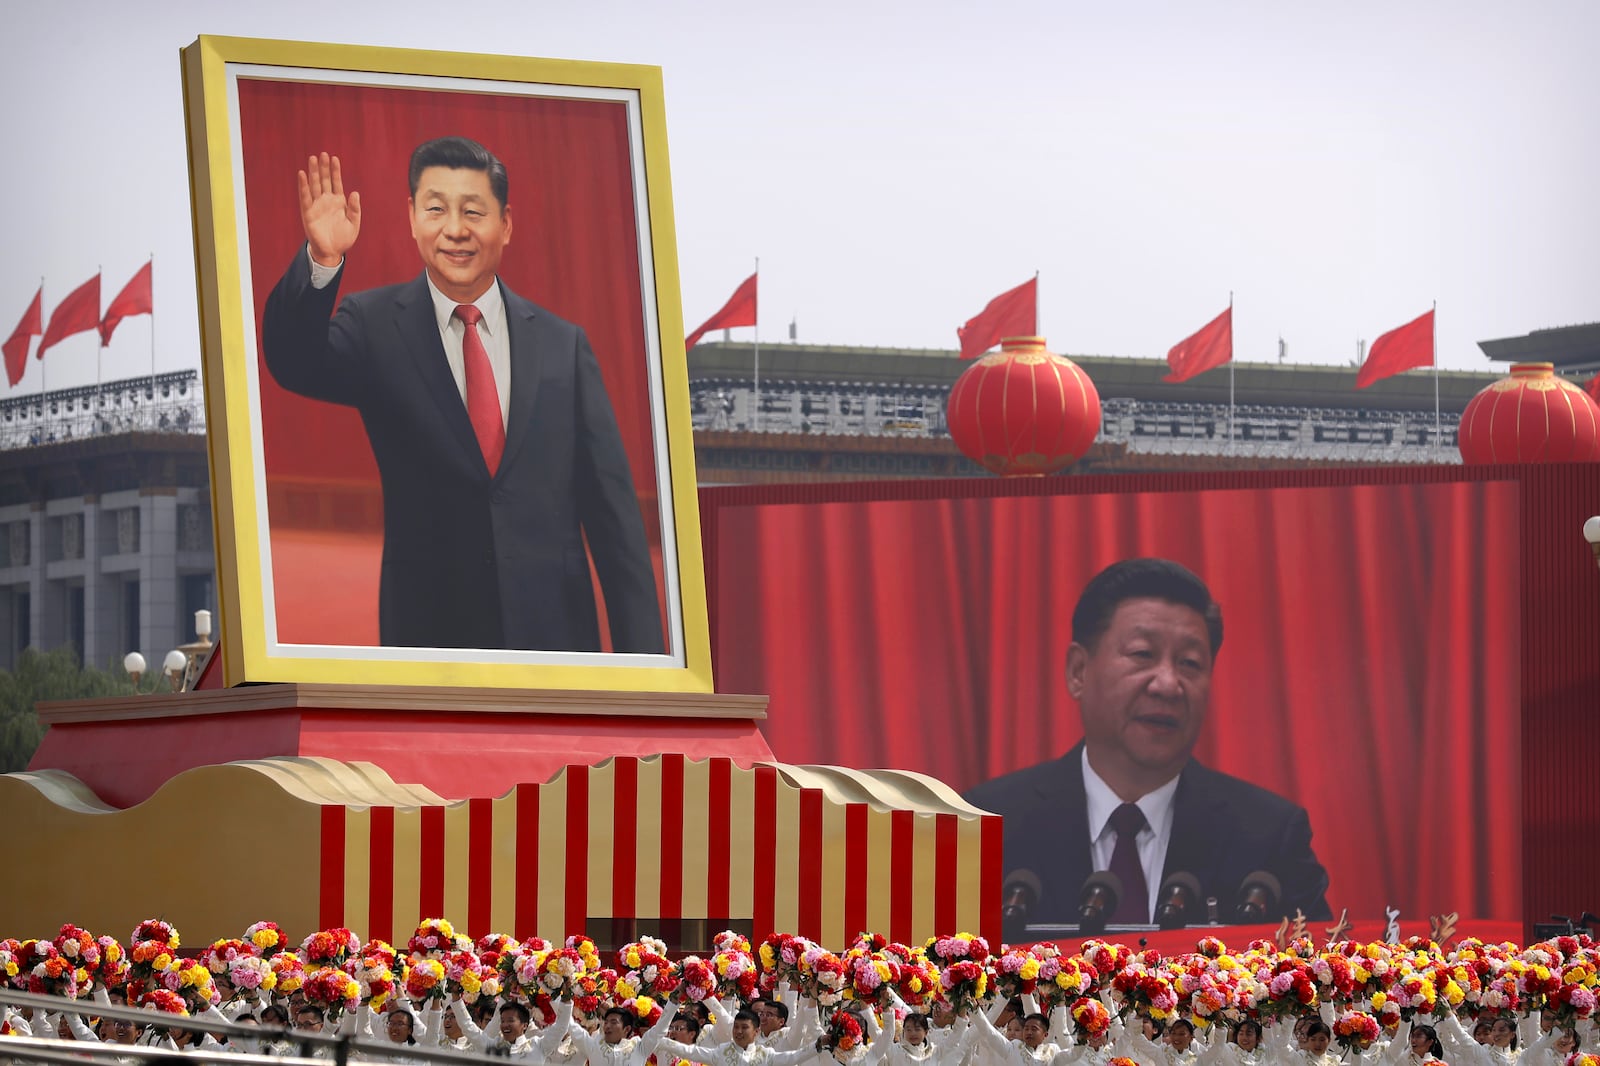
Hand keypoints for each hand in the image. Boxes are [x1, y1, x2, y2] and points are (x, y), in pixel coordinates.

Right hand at [297, 152, 360, 266]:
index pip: (336, 182)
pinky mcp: (308, 212)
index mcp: (339, 202)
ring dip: (313, 172)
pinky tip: (302, 174)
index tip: (335, 158)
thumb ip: (355, 208)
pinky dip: (303, 186)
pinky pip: (305, 197)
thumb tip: (355, 192)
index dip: (335, 171)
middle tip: (323, 153)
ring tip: (313, 159)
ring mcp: (317, 205)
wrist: (332, 252)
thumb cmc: (344, 238)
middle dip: (324, 167)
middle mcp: (326, 201)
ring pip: (315, 185)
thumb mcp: (354, 223)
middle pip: (324, 180)